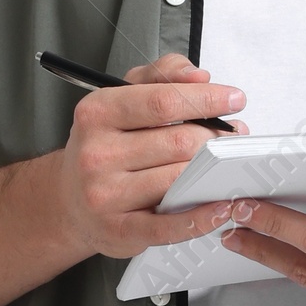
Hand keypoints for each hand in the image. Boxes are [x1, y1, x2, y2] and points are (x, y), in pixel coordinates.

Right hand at [58, 53, 249, 260]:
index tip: (235, 99)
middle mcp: (97, 153)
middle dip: (214, 137)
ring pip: (179, 178)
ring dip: (212, 171)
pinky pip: (170, 226)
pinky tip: (221, 207)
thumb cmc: (104, 147)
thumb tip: (199, 76)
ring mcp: (105, 195)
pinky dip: (202, 217)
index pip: (163, 101)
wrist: (70, 202)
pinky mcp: (118, 230)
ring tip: (224, 164)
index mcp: (97, 113)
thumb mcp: (121, 98)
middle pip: (178, 141)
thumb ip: (160, 76)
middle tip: (230, 137)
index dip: (206, 99)